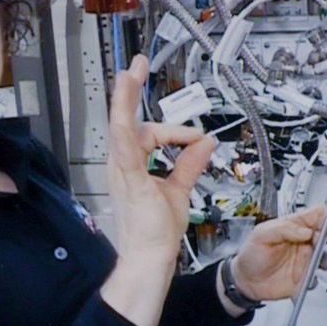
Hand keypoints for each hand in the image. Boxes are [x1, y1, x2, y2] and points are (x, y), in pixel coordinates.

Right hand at [106, 55, 215, 264]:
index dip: (176, 133)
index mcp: (132, 166)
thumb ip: (190, 163)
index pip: (151, 133)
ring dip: (126, 99)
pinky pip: (125, 148)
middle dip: (131, 92)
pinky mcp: (130, 180)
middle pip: (128, 121)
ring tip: (129, 75)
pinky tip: (123, 112)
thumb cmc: (156, 232)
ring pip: (122, 126)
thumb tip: (204, 142)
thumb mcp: (179, 189)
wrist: (149, 258)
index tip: (196, 139)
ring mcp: (123, 171)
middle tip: (135, 67)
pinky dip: (126, 128)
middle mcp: (123, 165)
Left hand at [230, 203, 326, 301]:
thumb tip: (305, 230)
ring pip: (324, 256)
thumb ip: (283, 229)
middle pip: (326, 234)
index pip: (316, 215)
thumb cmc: (251, 254)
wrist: (245, 281)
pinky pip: (316, 277)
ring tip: (319, 259)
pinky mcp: (304, 277)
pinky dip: (315, 278)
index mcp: (293, 227)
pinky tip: (308, 277)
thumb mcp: (262, 235)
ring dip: (325, 257)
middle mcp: (302, 242)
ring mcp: (304, 260)